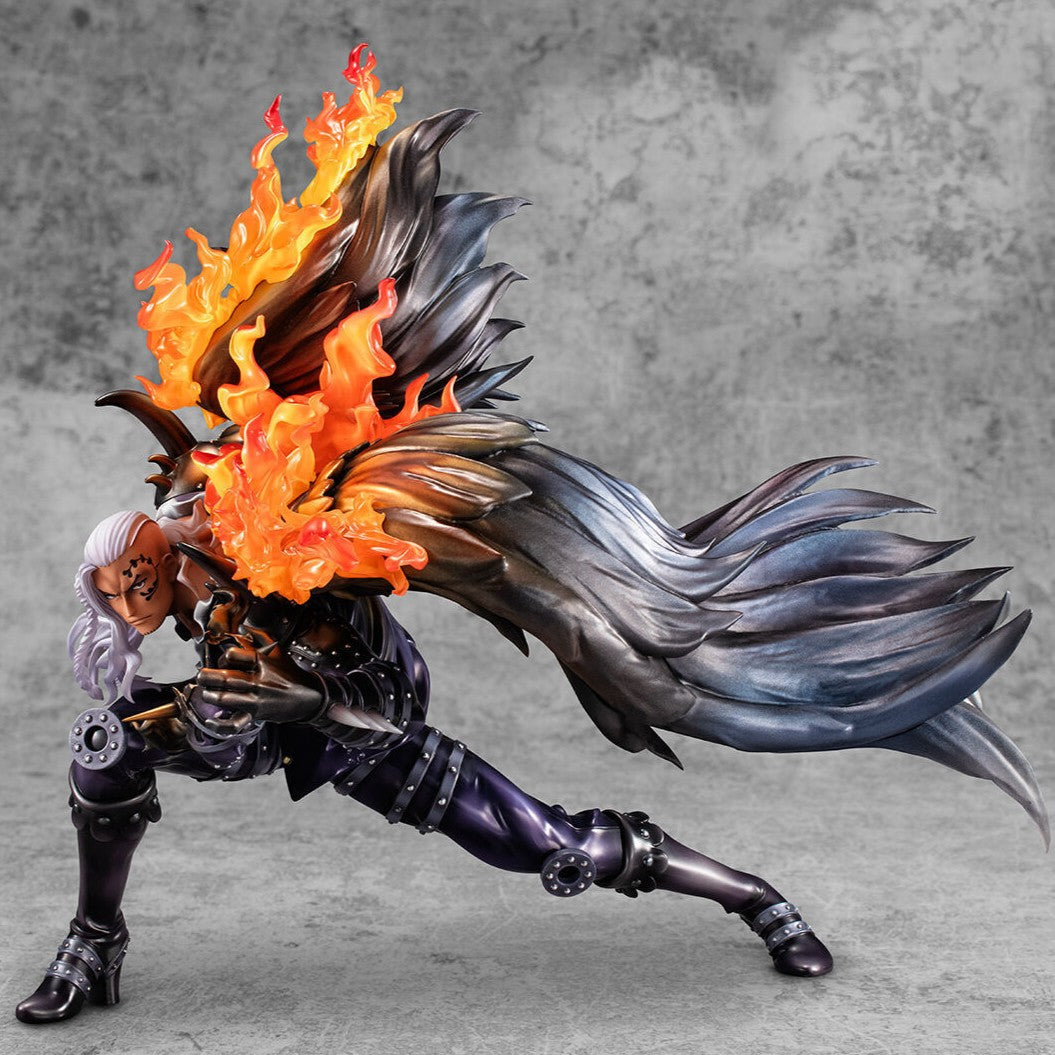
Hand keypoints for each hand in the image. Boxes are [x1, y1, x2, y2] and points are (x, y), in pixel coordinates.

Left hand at [197, 637, 324, 726]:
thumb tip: (244, 628)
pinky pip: (236, 723)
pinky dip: (220, 725)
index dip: (223, 656)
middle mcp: (258, 680)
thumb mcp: (278, 651)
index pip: (235, 655)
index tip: (222, 660)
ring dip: (211, 695)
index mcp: (262, 662)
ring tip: (206, 693)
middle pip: (227, 677)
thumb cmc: (290, 673)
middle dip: (207, 676)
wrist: (309, 696)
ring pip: (226, 698)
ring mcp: (256, 699)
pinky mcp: (256, 714)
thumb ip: (261, 637)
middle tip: (201, 676)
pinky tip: (210, 722)